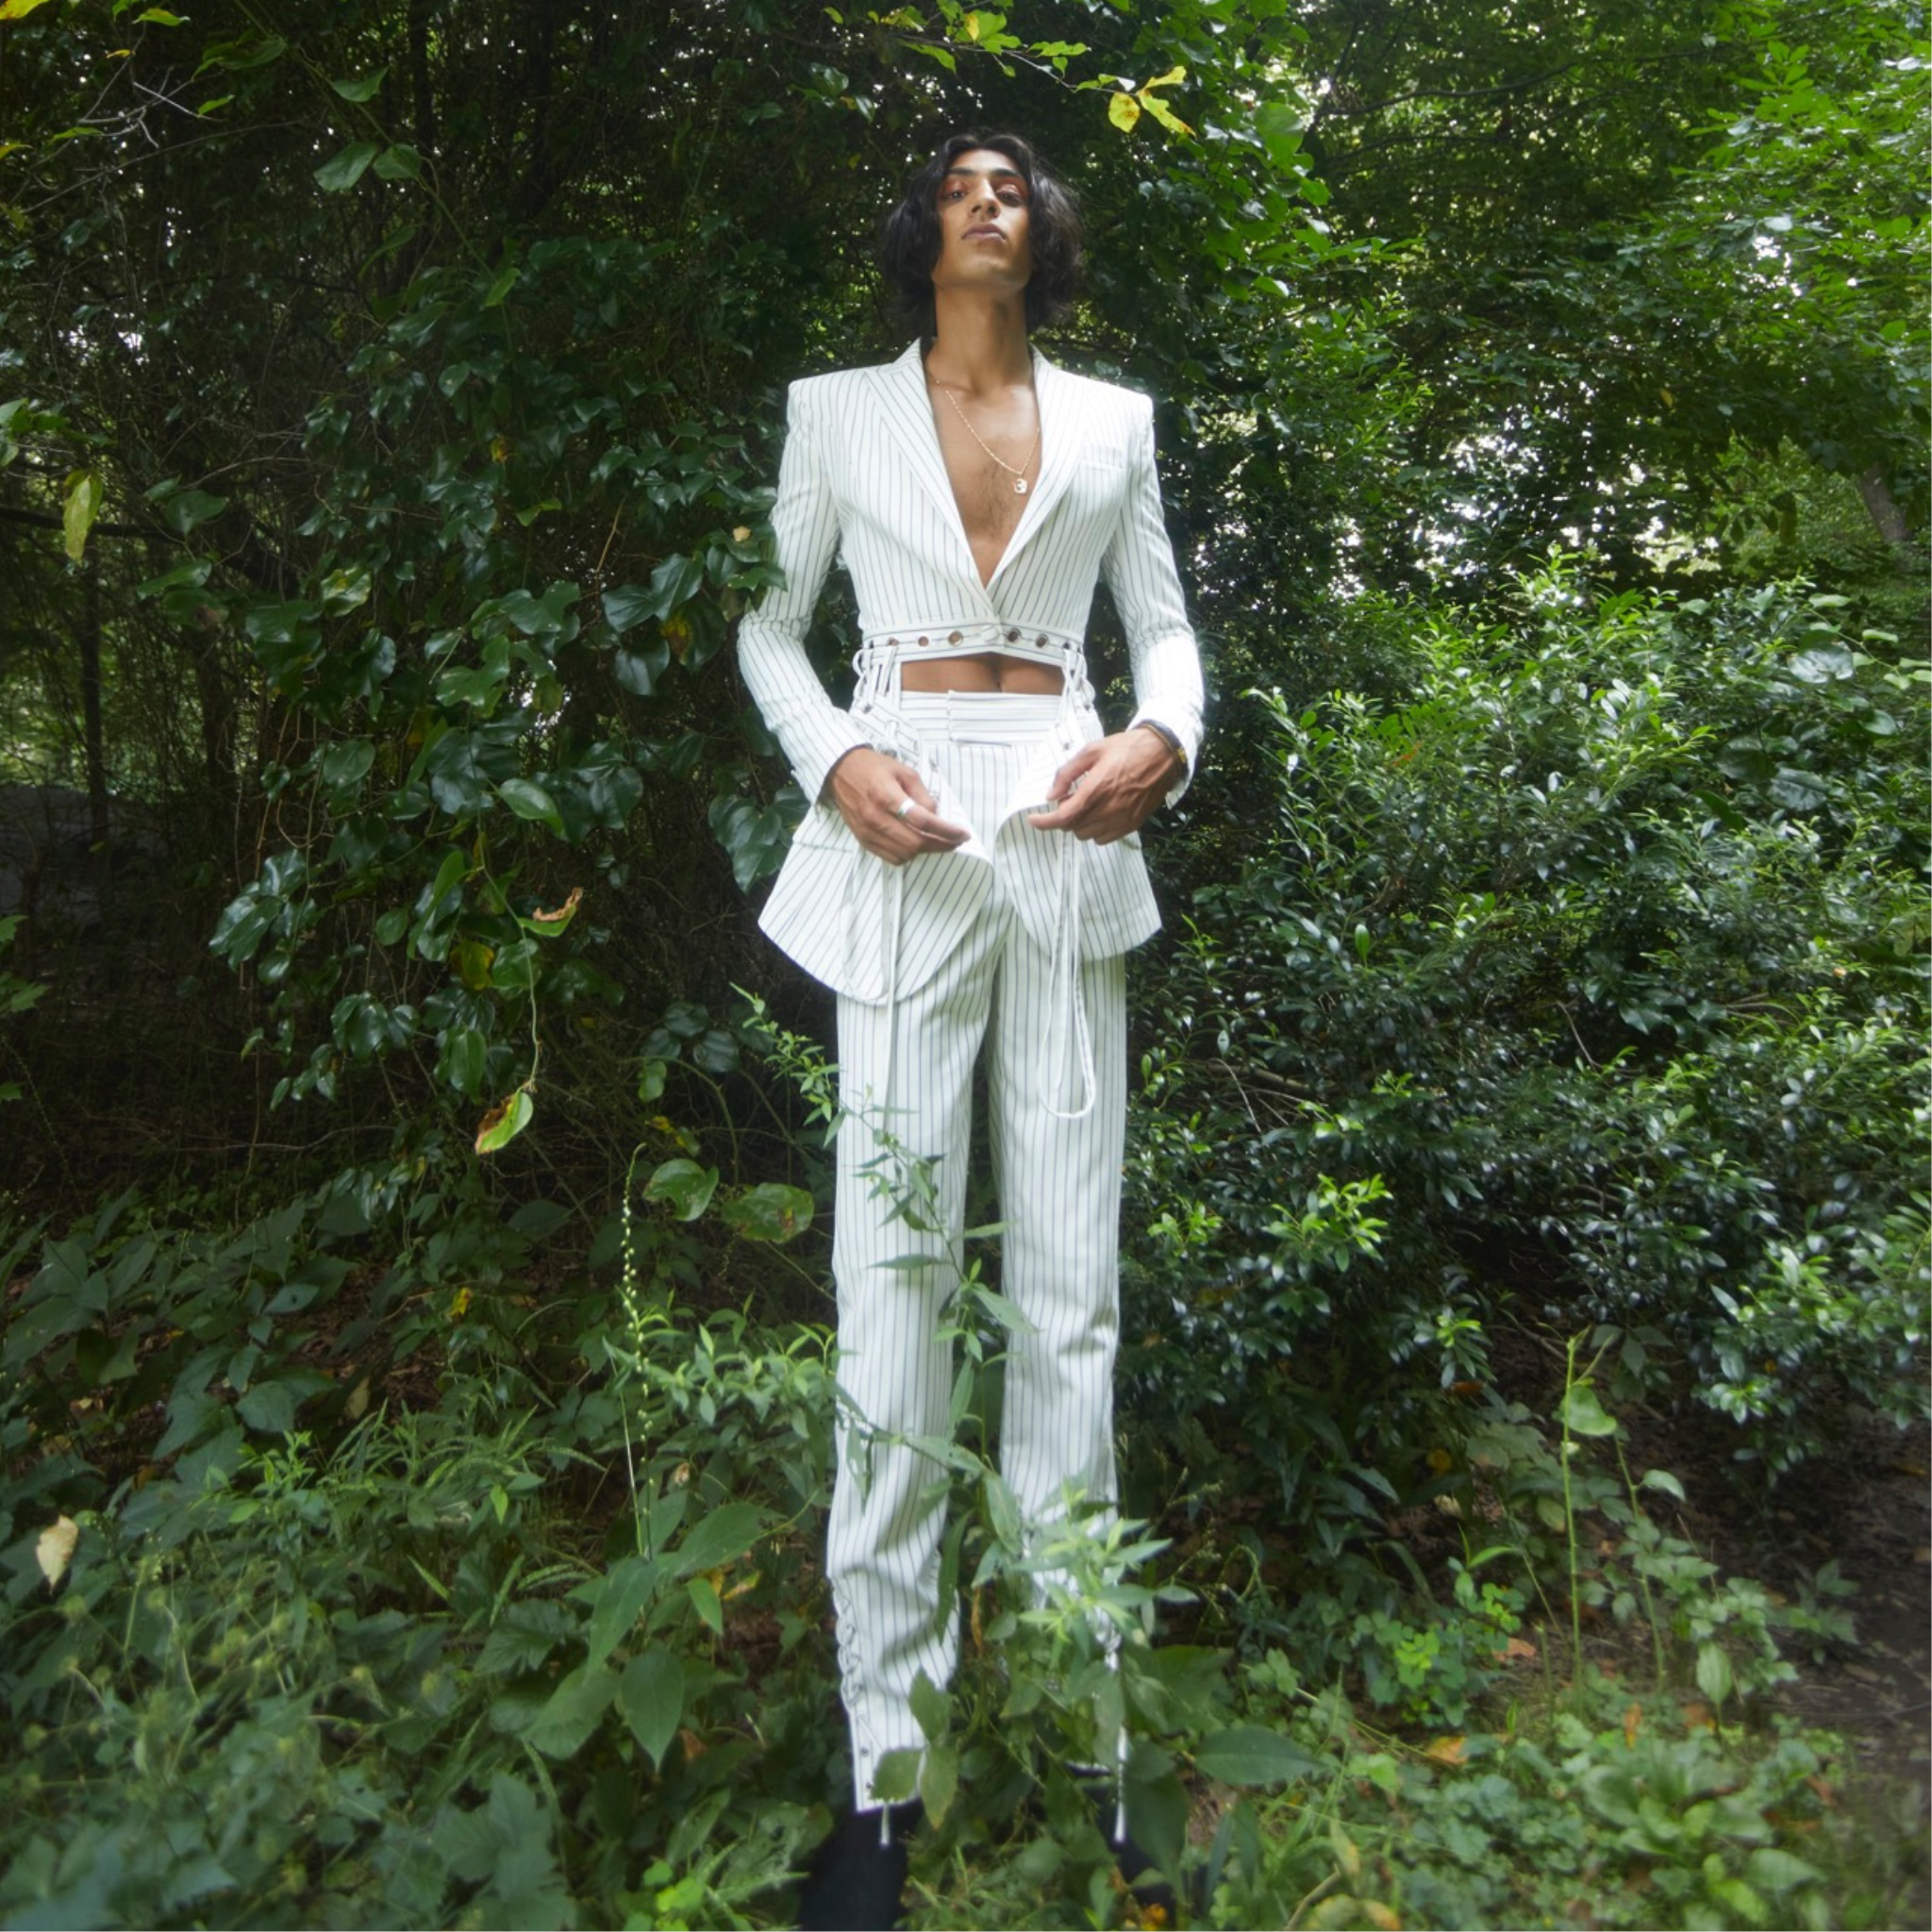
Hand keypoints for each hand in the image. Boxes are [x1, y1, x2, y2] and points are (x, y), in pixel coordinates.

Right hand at [826, 746, 971, 864]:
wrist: (841, 771)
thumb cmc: (874, 768)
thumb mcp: (904, 771)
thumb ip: (923, 795)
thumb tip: (936, 817)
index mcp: (886, 796)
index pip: (923, 821)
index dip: (947, 831)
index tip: (962, 834)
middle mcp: (875, 817)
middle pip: (915, 843)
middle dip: (941, 845)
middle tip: (954, 841)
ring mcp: (867, 832)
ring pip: (905, 854)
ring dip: (925, 851)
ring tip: (936, 841)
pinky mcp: (863, 840)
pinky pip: (891, 858)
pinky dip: (908, 855)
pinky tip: (916, 844)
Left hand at [1027, 727, 1176, 843]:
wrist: (1162, 754)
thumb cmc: (1125, 748)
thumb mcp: (1091, 750)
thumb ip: (1067, 773)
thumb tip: (1050, 795)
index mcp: (1096, 789)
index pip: (1063, 817)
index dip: (1044, 822)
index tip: (1034, 820)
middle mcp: (1108, 809)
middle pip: (1072, 827)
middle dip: (1064, 815)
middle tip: (1070, 797)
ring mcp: (1122, 819)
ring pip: (1086, 835)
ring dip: (1079, 823)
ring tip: (1087, 804)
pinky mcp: (1132, 825)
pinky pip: (1103, 839)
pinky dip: (1095, 830)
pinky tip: (1100, 813)